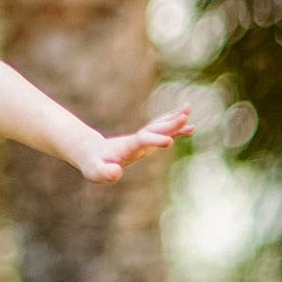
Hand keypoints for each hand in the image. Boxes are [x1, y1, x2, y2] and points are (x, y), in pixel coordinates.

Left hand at [72, 104, 192, 183]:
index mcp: (126, 146)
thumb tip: (116, 172)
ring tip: (188, 109)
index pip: (142, 141)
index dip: (154, 140)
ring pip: (160, 126)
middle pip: (155, 129)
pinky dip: (176, 128)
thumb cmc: (94, 165)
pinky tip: (190, 126)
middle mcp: (137, 139)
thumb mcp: (96, 172)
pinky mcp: (146, 141)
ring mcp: (142, 139)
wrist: (91, 152)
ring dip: (174, 119)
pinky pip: (163, 132)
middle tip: (184, 117)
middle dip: (169, 124)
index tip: (168, 142)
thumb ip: (105, 173)